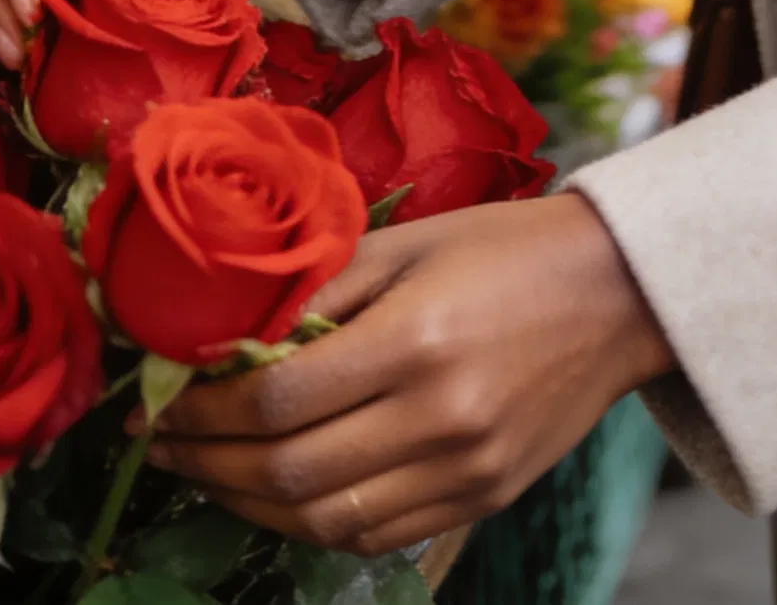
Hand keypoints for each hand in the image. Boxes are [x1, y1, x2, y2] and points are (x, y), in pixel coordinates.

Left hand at [141, 191, 675, 555]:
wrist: (618, 294)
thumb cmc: (508, 247)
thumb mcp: (411, 241)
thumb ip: (322, 287)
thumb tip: (230, 331)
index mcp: (415, 340)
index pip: (278, 400)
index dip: (203, 410)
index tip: (157, 400)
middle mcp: (438, 419)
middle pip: (289, 472)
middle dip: (207, 463)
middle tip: (160, 444)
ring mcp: (463, 472)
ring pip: (325, 520)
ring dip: (248, 504)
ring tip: (206, 473)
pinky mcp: (481, 500)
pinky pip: (377, 536)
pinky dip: (314, 523)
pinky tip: (279, 496)